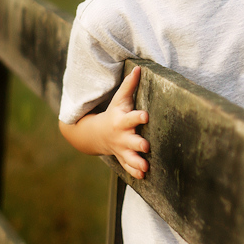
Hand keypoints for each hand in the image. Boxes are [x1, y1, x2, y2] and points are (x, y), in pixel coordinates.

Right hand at [59, 65, 149, 179]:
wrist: (97, 133)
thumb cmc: (114, 112)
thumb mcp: (120, 99)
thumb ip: (130, 85)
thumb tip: (139, 67)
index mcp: (122, 120)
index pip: (131, 117)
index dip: (138, 117)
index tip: (146, 115)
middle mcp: (122, 136)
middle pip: (131, 140)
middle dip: (138, 144)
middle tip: (146, 146)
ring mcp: (122, 149)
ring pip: (130, 158)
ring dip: (137, 163)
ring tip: (146, 167)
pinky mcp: (123, 158)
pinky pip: (128, 167)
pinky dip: (134, 172)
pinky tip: (143, 176)